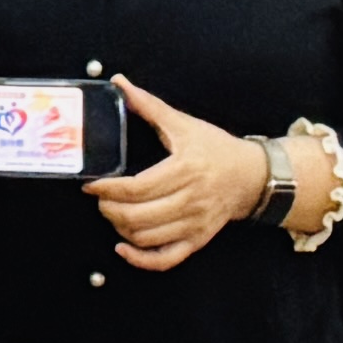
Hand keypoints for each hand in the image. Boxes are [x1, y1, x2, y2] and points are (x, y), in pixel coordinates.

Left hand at [91, 76, 267, 270]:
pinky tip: (123, 246)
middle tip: (99, 199)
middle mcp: (191, 200)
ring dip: (119, 228)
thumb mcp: (183, 124)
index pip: (138, 188)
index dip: (107, 189)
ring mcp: (195, 223)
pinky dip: (140, 259)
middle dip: (108, 209)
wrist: (252, 176)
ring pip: (146, 238)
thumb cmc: (216, 149)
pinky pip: (166, 259)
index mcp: (185, 170)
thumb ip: (149, 106)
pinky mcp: (198, 240)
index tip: (90, 184)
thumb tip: (120, 82)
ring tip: (111, 212)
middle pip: (137, 216)